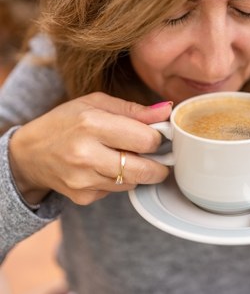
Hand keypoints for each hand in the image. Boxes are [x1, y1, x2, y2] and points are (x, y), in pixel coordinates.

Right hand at [9, 92, 172, 204]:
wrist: (30, 153)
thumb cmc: (65, 122)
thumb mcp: (95, 104)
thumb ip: (133, 109)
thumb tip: (166, 111)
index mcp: (91, 124)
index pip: (146, 140)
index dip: (157, 138)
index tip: (157, 136)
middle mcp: (86, 155)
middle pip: (144, 169)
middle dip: (158, 165)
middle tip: (157, 156)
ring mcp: (83, 180)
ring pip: (133, 182)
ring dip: (137, 171)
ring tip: (123, 156)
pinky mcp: (83, 197)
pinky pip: (117, 191)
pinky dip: (119, 180)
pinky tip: (105, 168)